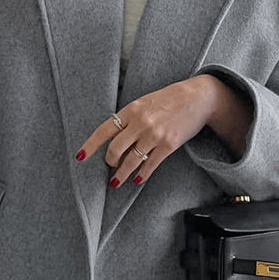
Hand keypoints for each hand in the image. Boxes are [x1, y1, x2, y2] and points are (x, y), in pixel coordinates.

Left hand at [76, 76, 221, 187]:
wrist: (197, 97)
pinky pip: (150, 164)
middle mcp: (140, 122)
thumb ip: (130, 117)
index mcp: (131, 110)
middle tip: (110, 167)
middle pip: (115, 149)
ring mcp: (155, 134)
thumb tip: (115, 136)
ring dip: (121, 175)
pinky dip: (141, 174)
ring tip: (116, 182)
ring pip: (131, 161)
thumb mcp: (145, 102)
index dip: (90, 145)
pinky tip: (137, 179)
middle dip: (110, 162)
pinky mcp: (169, 144)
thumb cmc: (170, 99)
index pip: (104, 130)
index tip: (80, 157)